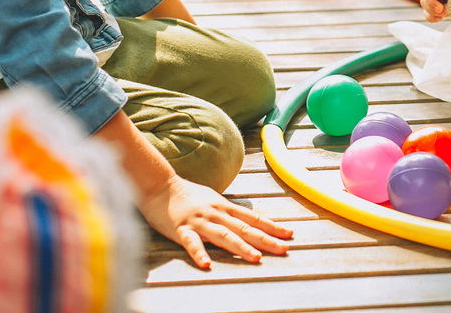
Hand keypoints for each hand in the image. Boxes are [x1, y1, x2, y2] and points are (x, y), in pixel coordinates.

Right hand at [140, 174, 292, 268]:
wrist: (160, 186)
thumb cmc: (188, 195)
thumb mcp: (214, 200)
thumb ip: (229, 212)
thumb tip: (249, 220)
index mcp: (225, 207)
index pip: (253, 218)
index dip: (272, 227)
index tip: (289, 234)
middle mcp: (216, 213)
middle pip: (244, 228)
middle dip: (266, 240)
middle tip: (284, 249)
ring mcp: (199, 221)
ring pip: (224, 236)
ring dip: (241, 247)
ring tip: (256, 258)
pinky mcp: (181, 229)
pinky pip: (191, 243)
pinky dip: (199, 253)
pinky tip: (207, 264)